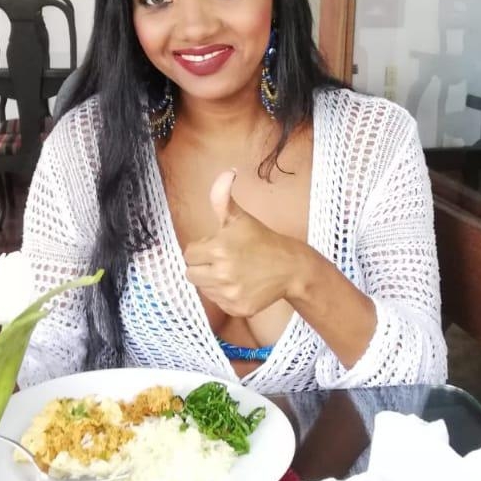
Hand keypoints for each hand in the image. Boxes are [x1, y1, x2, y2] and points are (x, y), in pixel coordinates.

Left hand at [183, 169, 306, 316]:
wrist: (290, 267)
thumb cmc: (261, 240)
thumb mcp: (240, 218)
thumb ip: (223, 198)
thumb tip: (226, 173)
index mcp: (219, 248)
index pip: (189, 254)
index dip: (202, 249)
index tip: (217, 246)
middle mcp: (222, 273)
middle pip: (191, 274)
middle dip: (203, 266)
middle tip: (223, 260)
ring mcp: (230, 293)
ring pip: (203, 289)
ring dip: (212, 281)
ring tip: (233, 271)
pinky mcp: (237, 308)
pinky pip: (217, 303)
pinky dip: (224, 295)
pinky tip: (240, 285)